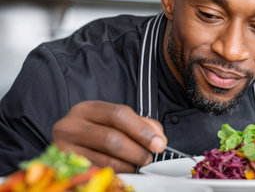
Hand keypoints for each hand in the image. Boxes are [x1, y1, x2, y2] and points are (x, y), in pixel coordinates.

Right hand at [52, 100, 166, 172]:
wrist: (66, 148)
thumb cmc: (93, 134)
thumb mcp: (113, 122)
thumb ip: (139, 125)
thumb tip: (158, 139)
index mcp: (87, 109)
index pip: (118, 115)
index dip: (142, 130)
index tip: (159, 143)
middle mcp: (71, 126)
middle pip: (111, 139)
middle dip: (137, 151)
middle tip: (148, 159)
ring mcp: (64, 149)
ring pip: (105, 160)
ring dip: (129, 166)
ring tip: (137, 167)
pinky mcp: (65, 169)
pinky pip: (97, 174)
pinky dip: (116, 175)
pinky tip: (123, 173)